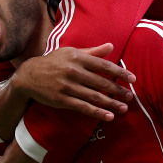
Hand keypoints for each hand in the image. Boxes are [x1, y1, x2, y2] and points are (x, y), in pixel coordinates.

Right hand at [14, 44, 135, 119]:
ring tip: (124, 108)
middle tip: (130, 97)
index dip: (120, 72)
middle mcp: (73, 71)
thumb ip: (92, 51)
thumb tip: (112, 46)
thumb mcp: (71, 52)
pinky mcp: (62, 100)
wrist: (29, 75)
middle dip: (118, 90)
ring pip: (94, 96)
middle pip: (101, 82)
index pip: (104, 65)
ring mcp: (67, 87)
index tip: (133, 79)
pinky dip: (97, 112)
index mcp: (78, 58)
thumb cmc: (54, 62)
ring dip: (111, 104)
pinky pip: (83, 107)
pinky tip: (108, 116)